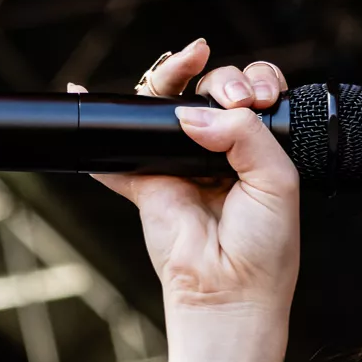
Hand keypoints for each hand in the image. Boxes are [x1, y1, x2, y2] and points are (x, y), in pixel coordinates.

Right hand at [73, 39, 300, 322]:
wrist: (230, 293)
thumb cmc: (264, 248)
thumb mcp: (277, 179)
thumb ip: (244, 133)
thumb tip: (192, 112)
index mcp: (257, 148)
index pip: (251, 94)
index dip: (253, 82)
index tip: (258, 98)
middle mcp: (219, 151)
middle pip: (208, 89)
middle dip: (221, 78)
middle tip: (232, 98)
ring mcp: (179, 164)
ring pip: (165, 105)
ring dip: (170, 77)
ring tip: (182, 69)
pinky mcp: (146, 182)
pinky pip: (117, 151)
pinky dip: (99, 127)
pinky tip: (85, 95)